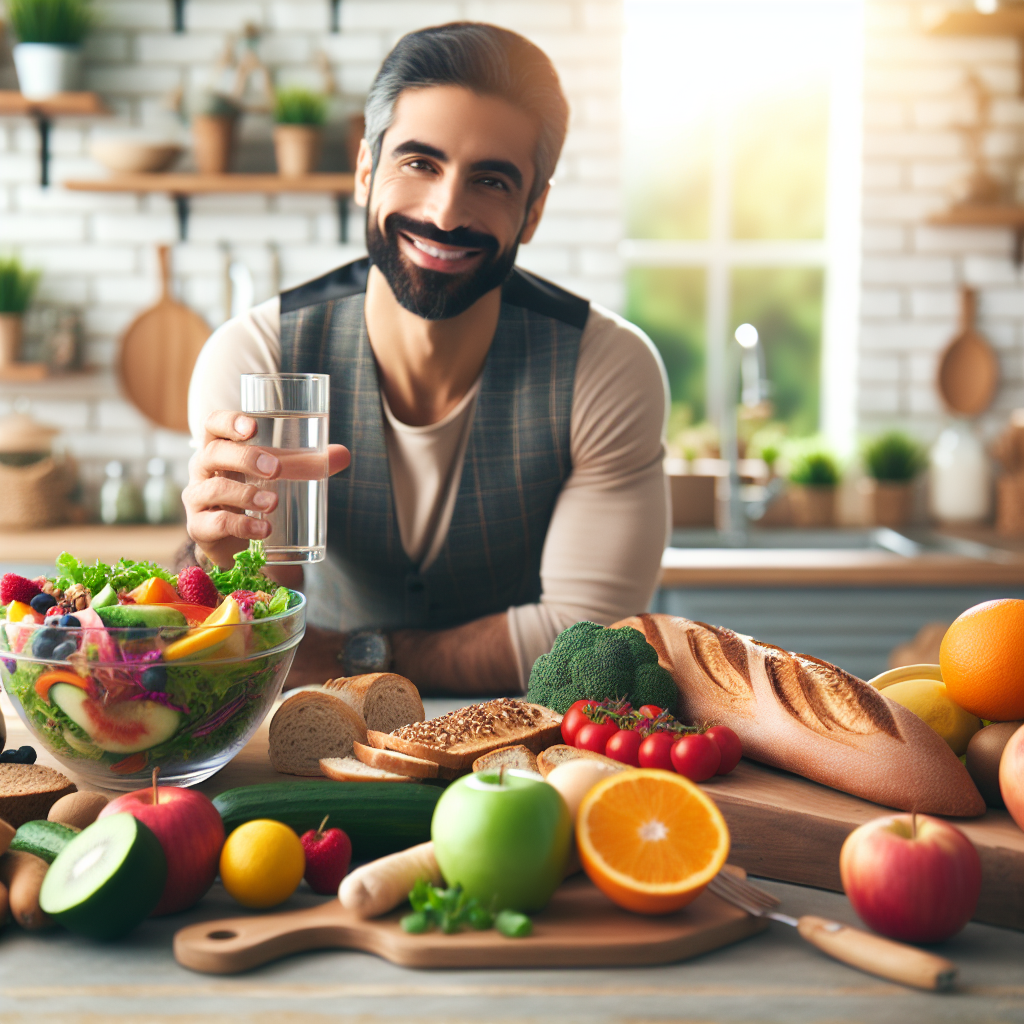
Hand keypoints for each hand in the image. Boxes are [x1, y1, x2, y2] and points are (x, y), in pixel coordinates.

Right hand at [184, 410, 349, 567]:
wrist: (236, 542)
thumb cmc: (253, 495)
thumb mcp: (278, 476)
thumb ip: (308, 464)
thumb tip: (344, 454)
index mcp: (220, 448)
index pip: (213, 426)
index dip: (228, 422)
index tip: (252, 428)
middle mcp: (203, 471)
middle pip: (213, 454)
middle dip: (245, 458)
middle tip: (276, 469)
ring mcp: (198, 500)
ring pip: (215, 489)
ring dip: (246, 495)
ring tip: (273, 503)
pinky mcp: (200, 528)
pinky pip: (217, 523)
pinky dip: (243, 526)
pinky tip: (264, 529)